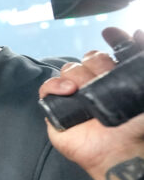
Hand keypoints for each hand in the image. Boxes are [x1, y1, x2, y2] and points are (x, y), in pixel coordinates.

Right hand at [39, 27, 143, 179]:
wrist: (121, 147)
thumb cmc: (137, 123)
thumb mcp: (142, 86)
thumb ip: (141, 60)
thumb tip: (138, 32)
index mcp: (114, 80)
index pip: (108, 52)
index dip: (110, 40)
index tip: (111, 33)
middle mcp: (93, 86)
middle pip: (88, 58)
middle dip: (97, 63)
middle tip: (106, 78)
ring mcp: (73, 97)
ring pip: (69, 69)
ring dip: (79, 75)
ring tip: (86, 91)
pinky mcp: (55, 109)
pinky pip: (46, 87)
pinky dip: (55, 85)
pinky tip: (69, 92)